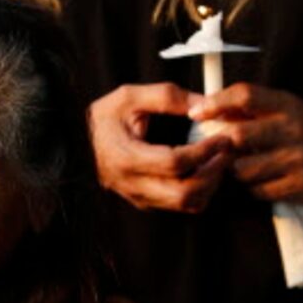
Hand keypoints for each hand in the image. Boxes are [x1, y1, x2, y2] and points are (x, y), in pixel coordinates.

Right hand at [90, 83, 232, 212]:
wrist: (77, 145)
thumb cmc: (101, 119)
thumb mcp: (129, 97)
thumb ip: (168, 97)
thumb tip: (205, 103)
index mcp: (126, 157)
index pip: (174, 163)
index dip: (204, 151)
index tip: (221, 137)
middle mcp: (132, 184)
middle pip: (183, 193)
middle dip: (213, 173)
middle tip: (226, 151)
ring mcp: (138, 197)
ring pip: (185, 205)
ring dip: (209, 185)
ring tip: (218, 160)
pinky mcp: (144, 202)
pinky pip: (179, 205)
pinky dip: (198, 191)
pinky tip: (203, 170)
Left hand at [189, 84, 302, 204]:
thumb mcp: (286, 111)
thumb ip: (251, 108)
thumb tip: (203, 107)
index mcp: (289, 105)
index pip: (246, 95)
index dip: (216, 102)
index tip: (195, 112)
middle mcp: (294, 129)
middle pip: (237, 135)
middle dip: (222, 145)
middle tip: (221, 150)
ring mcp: (297, 159)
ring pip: (241, 169)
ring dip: (237, 170)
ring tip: (250, 165)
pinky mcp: (299, 186)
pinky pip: (256, 190)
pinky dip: (253, 188)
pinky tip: (266, 180)